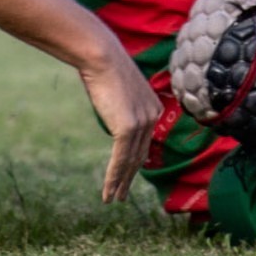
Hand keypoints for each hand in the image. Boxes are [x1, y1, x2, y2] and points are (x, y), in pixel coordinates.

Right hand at [79, 44, 160, 201]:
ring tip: (113, 200)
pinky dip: (113, 179)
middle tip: (121, 195)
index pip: (144, 142)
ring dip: (120, 184)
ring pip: (129, 162)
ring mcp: (142, 123)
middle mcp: (152, 116)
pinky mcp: (127, 128)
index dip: (135, 162)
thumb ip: (123, 105)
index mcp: (153, 107)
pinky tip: (107, 192)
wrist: (102, 56)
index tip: (128, 175)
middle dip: (129, 178)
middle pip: (139, 155)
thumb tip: (117, 114)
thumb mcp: (119, 88)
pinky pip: (120, 160)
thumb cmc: (105, 66)